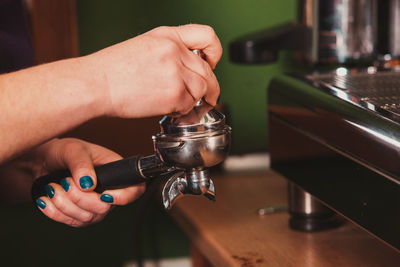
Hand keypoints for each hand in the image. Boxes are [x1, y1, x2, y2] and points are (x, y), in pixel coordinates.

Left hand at [33, 138, 144, 226]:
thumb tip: (88, 184)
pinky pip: (71, 222)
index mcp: (116, 172)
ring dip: (64, 203)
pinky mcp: (79, 216)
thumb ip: (81, 164)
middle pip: (105, 208)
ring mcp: (95, 207)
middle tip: (65, 181)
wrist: (42, 163)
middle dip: (80, 198)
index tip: (104, 194)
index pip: (135, 190)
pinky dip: (55, 211)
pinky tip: (46, 199)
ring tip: (52, 186)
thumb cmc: (63, 152)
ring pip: (87, 218)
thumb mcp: (73, 150)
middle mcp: (109, 191)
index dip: (125, 197)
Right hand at [86, 24, 221, 117]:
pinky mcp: (174, 93)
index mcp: (167, 36)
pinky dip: (182, 110)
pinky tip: (168, 108)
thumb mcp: (144, 47)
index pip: (207, 36)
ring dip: (194, 100)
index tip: (212, 63)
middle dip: (210, 87)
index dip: (215, 52)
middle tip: (208, 96)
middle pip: (208, 71)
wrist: (95, 84)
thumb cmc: (112, 70)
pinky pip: (189, 105)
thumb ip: (169, 52)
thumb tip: (186, 68)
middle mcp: (175, 51)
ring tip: (177, 103)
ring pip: (202, 89)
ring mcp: (176, 71)